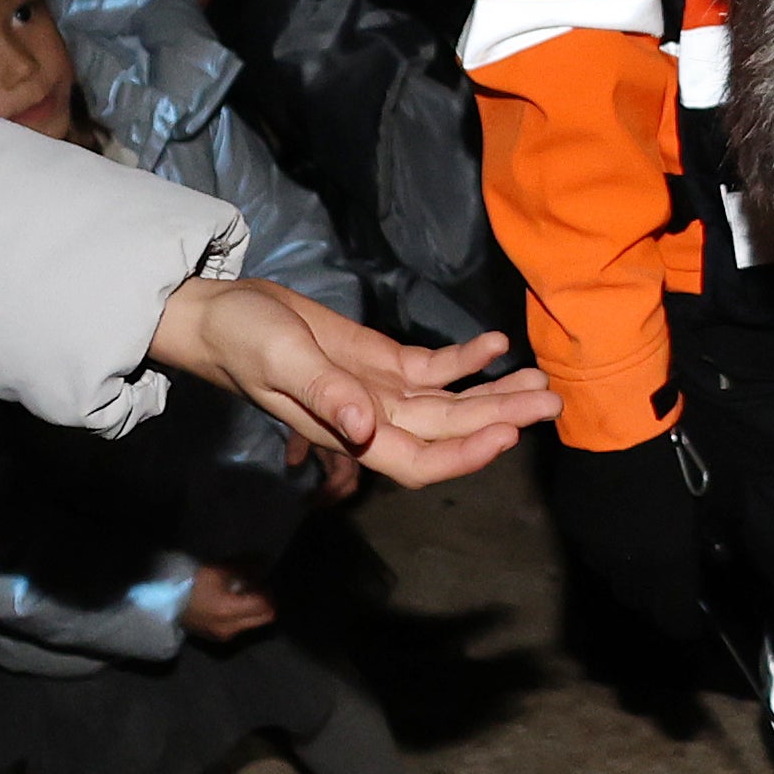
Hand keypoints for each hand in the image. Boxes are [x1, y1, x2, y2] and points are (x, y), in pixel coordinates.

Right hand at [149, 272, 554, 486]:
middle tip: (553, 401)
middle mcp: (374, 418)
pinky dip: (465, 359)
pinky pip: (431, 368)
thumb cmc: (242, 341)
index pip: (420, 459)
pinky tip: (495, 346)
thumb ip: (323, 393)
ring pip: (450, 401)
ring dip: (495, 392)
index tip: (507, 434)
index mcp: (351, 430)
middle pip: (450, 429)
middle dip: (502, 417)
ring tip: (541, 379)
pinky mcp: (378, 362)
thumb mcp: (280, 361)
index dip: (464, 454)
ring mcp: (380, 391)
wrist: (220, 315)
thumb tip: (365, 426)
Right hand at [177, 563, 277, 639]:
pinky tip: (231, 603)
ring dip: (255, 609)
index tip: (261, 578)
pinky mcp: (218, 638)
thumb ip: (245, 567)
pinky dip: (243, 615)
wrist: (163, 601)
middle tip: (257, 586)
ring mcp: (224, 636)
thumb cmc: (191, 582)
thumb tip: (265, 563)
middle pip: (266, 618)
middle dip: (266, 601)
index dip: (268, 589)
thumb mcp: (219, 569)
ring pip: (255, 623)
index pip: (266, 604)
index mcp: (230, 611)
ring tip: (242, 594)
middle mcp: (231, 628)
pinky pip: (241, 627)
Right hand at [540, 428, 713, 642]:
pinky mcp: (572, 523)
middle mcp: (625, 566)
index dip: (684, 621)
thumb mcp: (712, 495)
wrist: (617, 424)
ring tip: (643, 549)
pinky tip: (618, 522)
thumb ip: (714, 531)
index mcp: (665, 563)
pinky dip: (607, 543)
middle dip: (656, 596)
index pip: (673, 615)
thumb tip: (717, 550)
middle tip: (670, 581)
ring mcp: (593, 546)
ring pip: (612, 574)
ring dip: (629, 570)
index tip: (690, 620)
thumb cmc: (673, 456)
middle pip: (639, 600)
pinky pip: (592, 546)